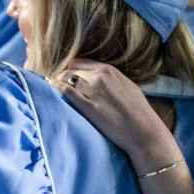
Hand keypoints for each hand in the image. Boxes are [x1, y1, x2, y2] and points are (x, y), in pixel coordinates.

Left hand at [58, 58, 180, 171]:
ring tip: (53, 90)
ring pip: (65, 78)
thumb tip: (96, 78)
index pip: (79, 62)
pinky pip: (65, 92)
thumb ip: (110, 79)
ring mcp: (92, 90)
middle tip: (57, 85)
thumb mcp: (126, 85)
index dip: (70, 69)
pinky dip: (55, 89)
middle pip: (70, 69)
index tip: (66, 77)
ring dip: (57, 83)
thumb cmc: (138, 111)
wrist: (143, 131)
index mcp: (109, 70)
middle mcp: (99, 76)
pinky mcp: (87, 106)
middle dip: (62, 76)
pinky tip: (50, 90)